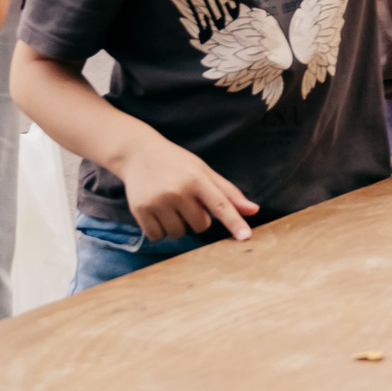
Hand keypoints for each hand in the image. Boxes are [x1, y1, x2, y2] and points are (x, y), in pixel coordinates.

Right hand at [119, 136, 258, 240]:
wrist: (138, 153)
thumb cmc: (177, 163)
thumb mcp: (203, 171)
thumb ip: (228, 193)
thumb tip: (254, 210)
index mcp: (197, 178)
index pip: (221, 204)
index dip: (235, 222)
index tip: (246, 236)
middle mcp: (178, 190)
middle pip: (200, 226)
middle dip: (196, 218)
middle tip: (186, 200)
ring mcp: (158, 201)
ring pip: (178, 233)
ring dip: (177, 225)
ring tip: (169, 204)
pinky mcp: (140, 211)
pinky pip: (157, 236)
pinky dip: (160, 230)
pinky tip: (156, 211)